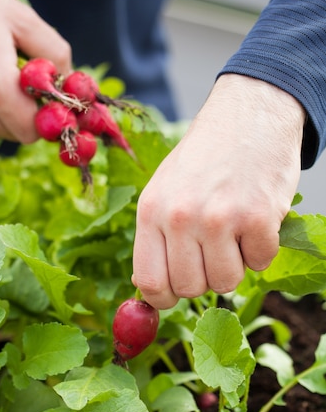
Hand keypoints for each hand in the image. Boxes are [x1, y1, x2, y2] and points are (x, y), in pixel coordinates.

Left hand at [132, 74, 304, 308]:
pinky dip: (262, 249)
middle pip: (190, 288)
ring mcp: (220, 218)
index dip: (163, 298)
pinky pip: (260, 263)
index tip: (174, 295)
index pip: (148, 281)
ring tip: (234, 233)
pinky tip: (255, 220)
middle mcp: (181, 216)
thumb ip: (156, 237)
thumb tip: (149, 289)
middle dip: (203, 278)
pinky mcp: (259, 217)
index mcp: (151, 210)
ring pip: (226, 282)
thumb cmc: (205, 157)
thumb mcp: (164, 190)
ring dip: (234, 265)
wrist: (249, 113)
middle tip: (212, 252)